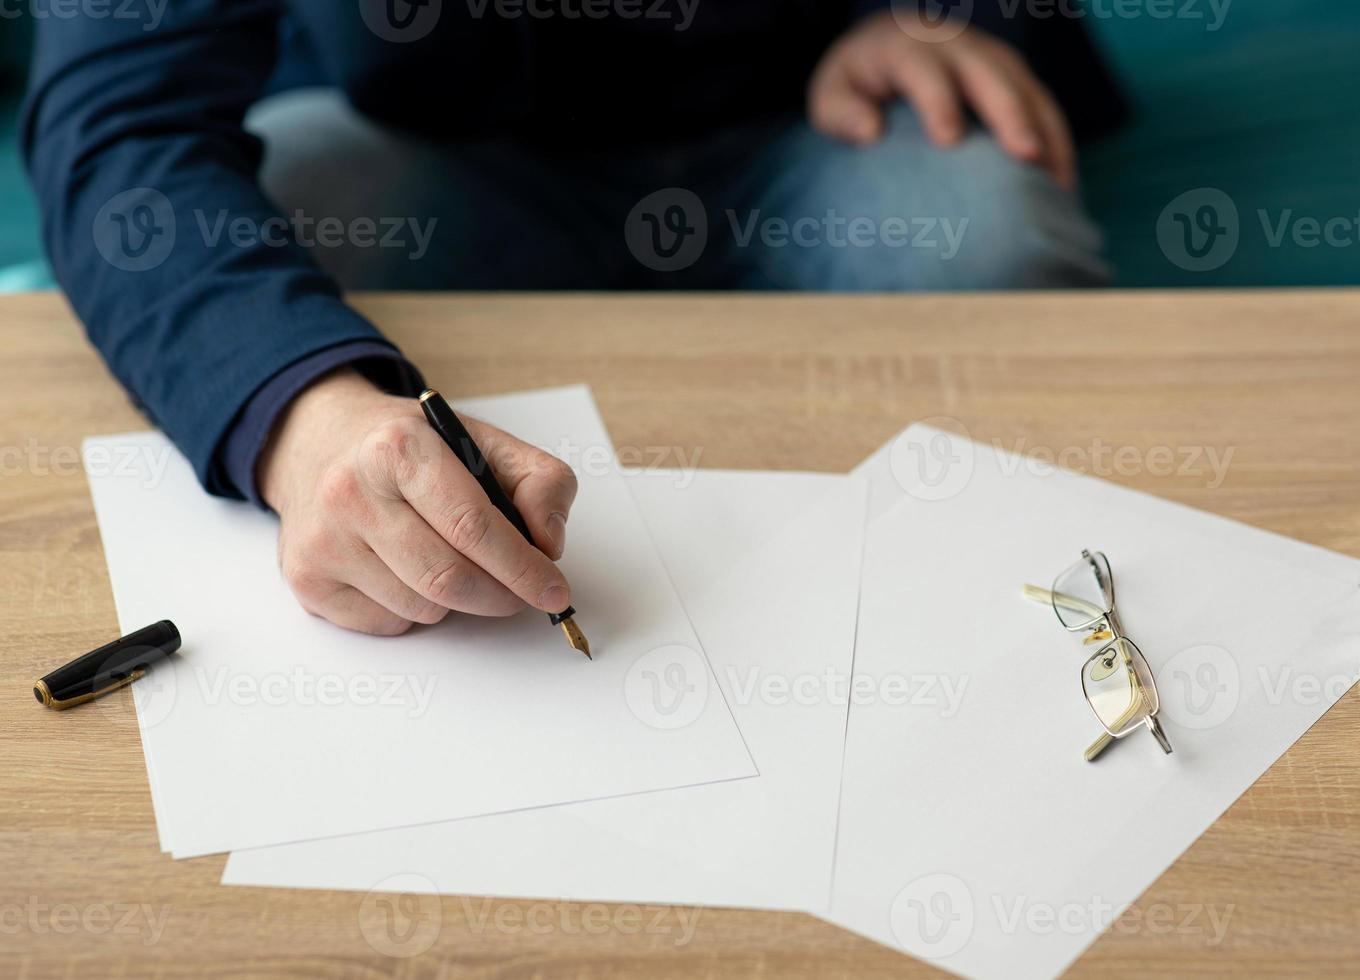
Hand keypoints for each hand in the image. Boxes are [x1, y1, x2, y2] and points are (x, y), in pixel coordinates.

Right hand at [258, 369, 577, 634]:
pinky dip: (414, 610)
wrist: (319, 441)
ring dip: (457, 601)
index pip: (473, 526)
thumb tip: (549, 543)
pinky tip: (406, 570)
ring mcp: (323, 541)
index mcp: (399, 448)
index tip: (554, 591)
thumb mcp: (483, 440)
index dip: (523, 568)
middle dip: (500, 595)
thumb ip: (540, 481)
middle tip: (520, 592)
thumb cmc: (409, 448)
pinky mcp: (307, 581)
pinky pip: (388, 624)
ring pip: (421, 608)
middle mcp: (350, 492)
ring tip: (453, 562)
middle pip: (447, 579)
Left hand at [808, 11, 1075, 188]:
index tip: (948, 141)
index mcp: (907, 47)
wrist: (886, 49)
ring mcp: (992, 59)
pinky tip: (1062, 185)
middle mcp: (957, 47)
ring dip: (1046, 131)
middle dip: (1010, 114)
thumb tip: (869, 132)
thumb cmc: (857, 85)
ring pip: (1028, 89)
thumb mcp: (831, 94)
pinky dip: (1056, 142)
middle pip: (990, 75)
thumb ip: (840, 112)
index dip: (938, 101)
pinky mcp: (1014, 78)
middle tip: (1026, 156)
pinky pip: (1042, 106)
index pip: (925, 71)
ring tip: (1057, 182)